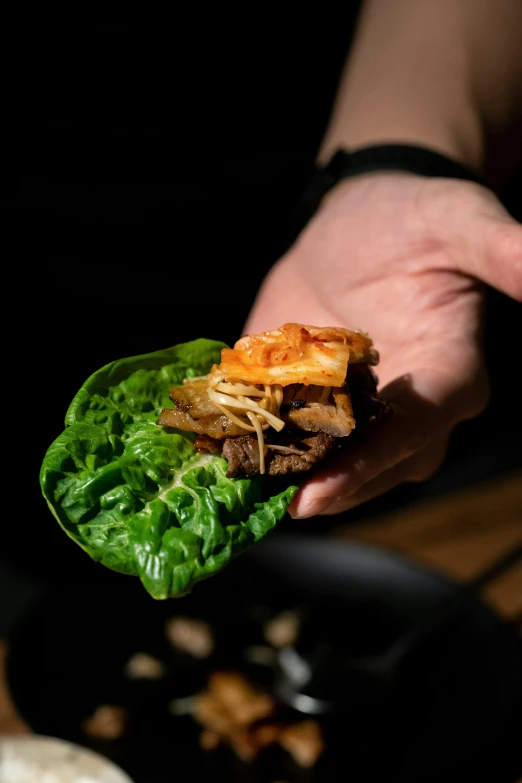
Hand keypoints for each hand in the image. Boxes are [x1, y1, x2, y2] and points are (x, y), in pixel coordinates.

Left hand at [245, 173, 521, 517]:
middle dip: (323, 485)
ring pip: (328, 460)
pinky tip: (208, 452)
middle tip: (265, 503)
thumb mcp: (459, 219)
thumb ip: (503, 251)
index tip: (319, 492)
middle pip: (373, 464)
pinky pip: (285, 430)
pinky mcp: (309, 398)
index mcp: (450, 372)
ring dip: (284, 475)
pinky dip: (251, 442)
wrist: (361, 216)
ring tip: (231, 491)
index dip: (371, 463)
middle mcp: (407, 406)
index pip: (416, 428)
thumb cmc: (417, 215)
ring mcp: (354, 409)